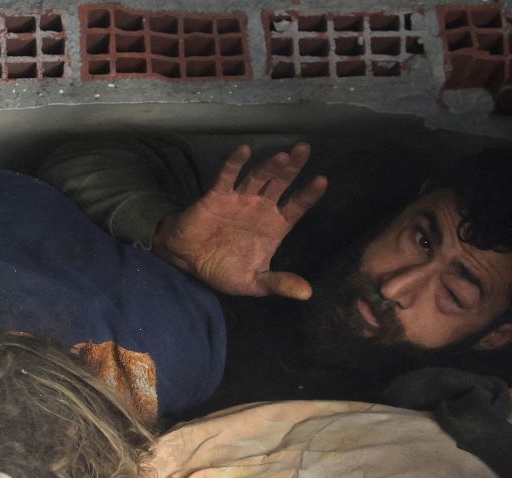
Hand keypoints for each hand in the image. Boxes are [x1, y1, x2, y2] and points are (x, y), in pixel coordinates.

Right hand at [152, 143, 326, 299]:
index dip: (308, 194)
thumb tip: (307, 294)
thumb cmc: (224, 270)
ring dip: (269, 166)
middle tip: (304, 150)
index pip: (296, 207)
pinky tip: (245, 150)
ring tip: (283, 156)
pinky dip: (235, 164)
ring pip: (258, 178)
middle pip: (280, 184)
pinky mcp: (217, 196)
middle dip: (292, 168)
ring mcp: (240, 200)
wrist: (189, 262)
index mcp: (274, 226)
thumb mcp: (254, 283)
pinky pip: (228, 177)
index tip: (322, 180)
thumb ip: (279, 283)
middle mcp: (260, 208)